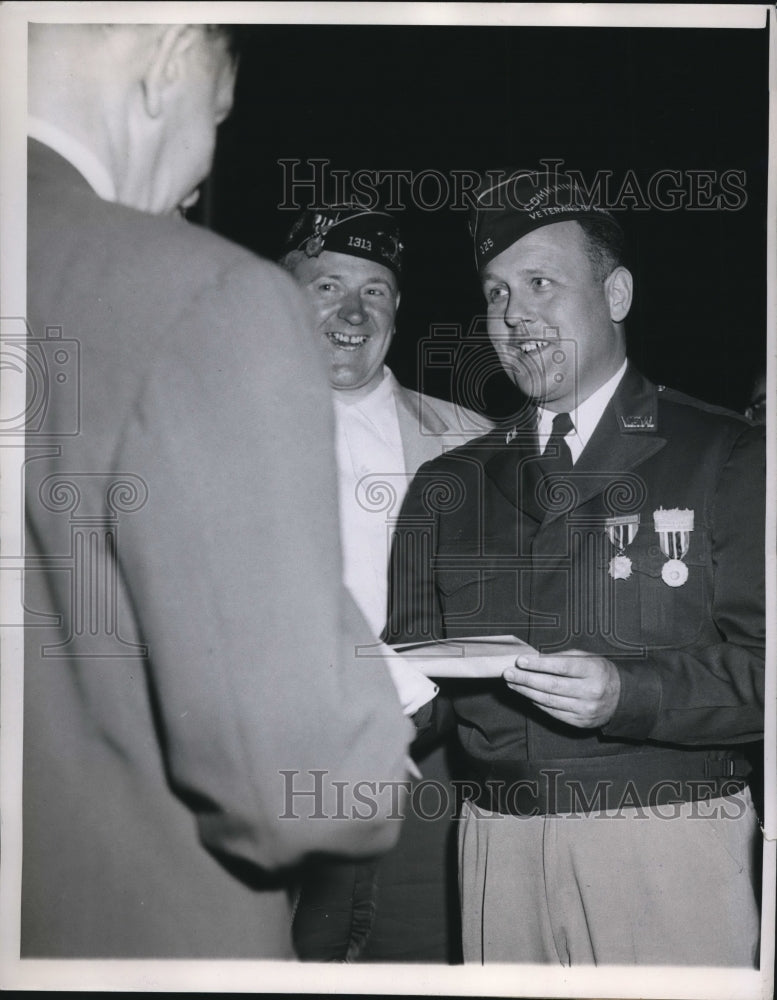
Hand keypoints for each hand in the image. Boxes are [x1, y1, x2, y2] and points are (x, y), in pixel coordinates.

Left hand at [503, 649, 620, 727]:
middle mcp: (590, 691)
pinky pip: (553, 712)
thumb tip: (535, 658)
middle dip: (526, 679)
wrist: (621, 698)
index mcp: (593, 671)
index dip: (539, 664)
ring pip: (549, 701)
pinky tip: (526, 695)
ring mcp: (585, 709)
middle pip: (552, 686)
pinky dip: (537, 703)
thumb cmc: (599, 672)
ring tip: (512, 683)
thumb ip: (563, 657)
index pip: (562, 667)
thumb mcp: (587, 658)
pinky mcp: (580, 722)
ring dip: (526, 692)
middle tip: (508, 673)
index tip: (520, 660)